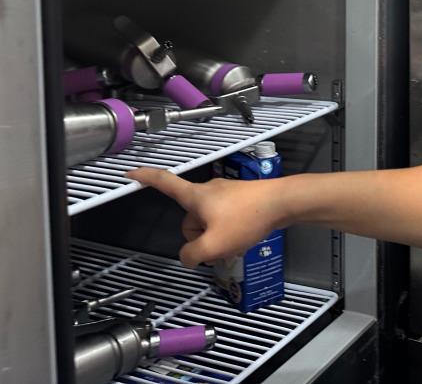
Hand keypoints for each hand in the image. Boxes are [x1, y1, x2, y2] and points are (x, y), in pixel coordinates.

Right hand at [127, 168, 282, 267]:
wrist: (283, 203)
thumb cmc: (247, 219)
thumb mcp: (214, 245)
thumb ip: (192, 254)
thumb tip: (188, 256)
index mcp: (196, 196)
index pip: (165, 183)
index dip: (146, 178)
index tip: (130, 172)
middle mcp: (208, 190)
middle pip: (190, 218)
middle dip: (199, 236)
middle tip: (220, 243)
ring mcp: (225, 193)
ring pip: (208, 222)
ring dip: (217, 236)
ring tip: (237, 240)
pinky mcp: (240, 199)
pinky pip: (224, 220)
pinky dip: (229, 232)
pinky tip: (245, 237)